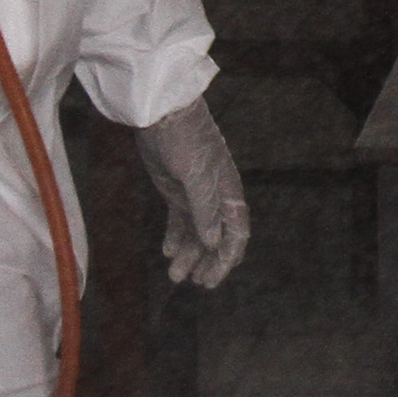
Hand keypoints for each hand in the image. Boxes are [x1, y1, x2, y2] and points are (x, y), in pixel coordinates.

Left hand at [134, 100, 248, 287]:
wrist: (162, 114)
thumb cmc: (185, 139)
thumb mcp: (195, 175)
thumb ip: (204, 209)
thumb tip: (213, 242)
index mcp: (227, 191)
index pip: (235, 233)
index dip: (226, 258)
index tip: (212, 280)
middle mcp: (215, 196)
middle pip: (217, 237)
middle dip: (208, 261)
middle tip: (195, 282)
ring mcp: (194, 194)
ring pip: (196, 232)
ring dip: (189, 254)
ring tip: (175, 275)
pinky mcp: (175, 190)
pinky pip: (179, 221)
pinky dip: (175, 237)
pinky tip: (168, 252)